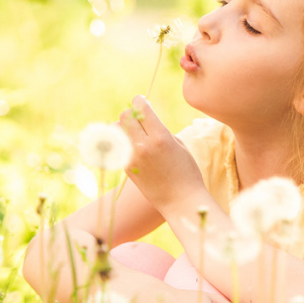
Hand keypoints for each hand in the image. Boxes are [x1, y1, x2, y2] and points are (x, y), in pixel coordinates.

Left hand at [118, 95, 205, 211]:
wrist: (180, 201)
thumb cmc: (187, 172)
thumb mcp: (179, 145)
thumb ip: (160, 130)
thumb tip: (145, 121)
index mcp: (160, 137)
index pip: (142, 108)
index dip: (140, 101)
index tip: (141, 101)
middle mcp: (143, 146)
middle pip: (125, 116)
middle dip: (132, 114)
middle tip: (140, 119)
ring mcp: (132, 158)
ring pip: (116, 130)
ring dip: (123, 127)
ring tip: (135, 133)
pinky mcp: (126, 167)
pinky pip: (117, 146)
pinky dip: (122, 141)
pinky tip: (132, 146)